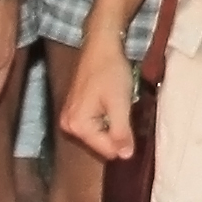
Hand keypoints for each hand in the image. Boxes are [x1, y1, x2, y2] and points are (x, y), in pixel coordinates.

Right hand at [56, 30, 139, 160]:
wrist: (102, 45)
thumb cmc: (110, 71)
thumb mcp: (119, 104)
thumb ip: (121, 132)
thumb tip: (126, 157)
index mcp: (77, 125)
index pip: (106, 150)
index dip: (124, 142)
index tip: (134, 125)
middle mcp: (68, 124)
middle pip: (101, 144)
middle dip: (117, 134)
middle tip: (126, 112)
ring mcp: (70, 117)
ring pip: (100, 135)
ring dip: (113, 125)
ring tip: (120, 106)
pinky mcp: (75, 109)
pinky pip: (95, 125)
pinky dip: (108, 119)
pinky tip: (113, 104)